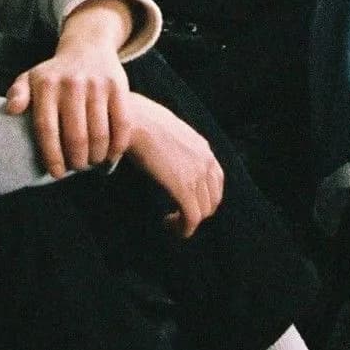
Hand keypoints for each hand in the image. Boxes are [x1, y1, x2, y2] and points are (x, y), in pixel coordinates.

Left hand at [5, 0, 133, 176]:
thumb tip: (12, 110)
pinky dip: (118, 145)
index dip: (52, 156)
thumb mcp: (30, 79)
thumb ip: (17, 94)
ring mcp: (96, 85)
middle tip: (77, 167)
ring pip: (99, 134)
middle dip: (77, 161)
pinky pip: (121, 125)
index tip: (57, 173)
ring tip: (92, 161)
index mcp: (46, 85)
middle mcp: (71, 84)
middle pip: (75, 137)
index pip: (47, 129)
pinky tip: (111, 153)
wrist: (88, 47)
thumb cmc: (55, 73)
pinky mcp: (118, 87)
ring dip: (96, 156)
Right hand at [123, 92, 224, 235]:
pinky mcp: (183, 188)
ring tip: (171, 222)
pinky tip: (168, 224)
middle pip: (213, 199)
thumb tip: (164, 156)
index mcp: (203, 148)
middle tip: (178, 216)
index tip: (187, 202)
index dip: (205, 197)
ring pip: (203, 212)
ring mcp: (197, 174)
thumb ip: (174, 147)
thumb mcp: (167, 133)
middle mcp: (206, 161)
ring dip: (188, 222)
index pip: (216, 181)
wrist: (133, 121)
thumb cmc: (141, 124)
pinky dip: (183, 228)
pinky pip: (192, 218)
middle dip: (198, 212)